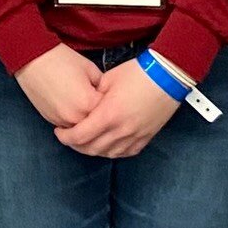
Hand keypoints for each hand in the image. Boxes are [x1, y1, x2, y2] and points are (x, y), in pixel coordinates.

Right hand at [13, 44, 102, 127]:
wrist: (33, 59)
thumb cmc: (63, 60)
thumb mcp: (90, 69)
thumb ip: (103, 86)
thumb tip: (107, 96)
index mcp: (88, 103)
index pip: (108, 111)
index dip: (111, 102)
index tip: (111, 95)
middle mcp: (75, 117)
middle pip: (96, 124)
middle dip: (99, 114)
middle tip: (99, 100)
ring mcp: (61, 121)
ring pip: (81, 129)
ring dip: (86, 120)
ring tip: (84, 102)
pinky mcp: (51, 120)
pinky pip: (68, 126)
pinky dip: (73, 120)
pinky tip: (73, 106)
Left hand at [54, 60, 180, 157]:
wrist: (168, 76)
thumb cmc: (139, 73)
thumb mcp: (108, 79)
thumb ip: (93, 95)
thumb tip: (84, 103)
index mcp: (109, 114)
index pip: (79, 136)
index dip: (65, 137)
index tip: (59, 132)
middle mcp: (121, 130)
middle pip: (91, 149)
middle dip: (76, 145)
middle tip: (69, 137)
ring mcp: (135, 136)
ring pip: (108, 154)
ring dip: (93, 150)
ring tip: (86, 141)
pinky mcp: (146, 137)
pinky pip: (126, 152)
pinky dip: (113, 151)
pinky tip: (107, 145)